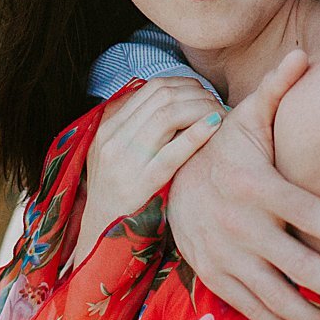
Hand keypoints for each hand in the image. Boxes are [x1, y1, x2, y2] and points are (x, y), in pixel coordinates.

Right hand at [75, 78, 224, 257]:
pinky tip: (215, 126)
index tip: (204, 95)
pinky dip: (196, 134)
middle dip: (197, 94)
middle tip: (217, 104)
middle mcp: (113, 138)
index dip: (184, 85)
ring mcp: (125, 161)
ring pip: (167, 115)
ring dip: (201, 109)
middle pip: (162, 97)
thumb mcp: (114, 154)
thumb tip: (169, 100)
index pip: (151, 88)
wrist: (99, 234)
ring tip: (219, 115)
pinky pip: (172, 152)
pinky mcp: (141, 185)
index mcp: (108, 127)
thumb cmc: (117, 194)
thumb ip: (134, 127)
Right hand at [163, 50, 319, 319]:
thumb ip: (275, 91)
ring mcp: (226, 255)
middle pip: (300, 266)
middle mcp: (240, 224)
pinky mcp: (215, 276)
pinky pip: (252, 309)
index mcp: (254, 185)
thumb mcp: (243, 118)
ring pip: (278, 298)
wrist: (161, 181)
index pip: (307, 212)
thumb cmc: (219, 149)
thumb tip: (302, 53)